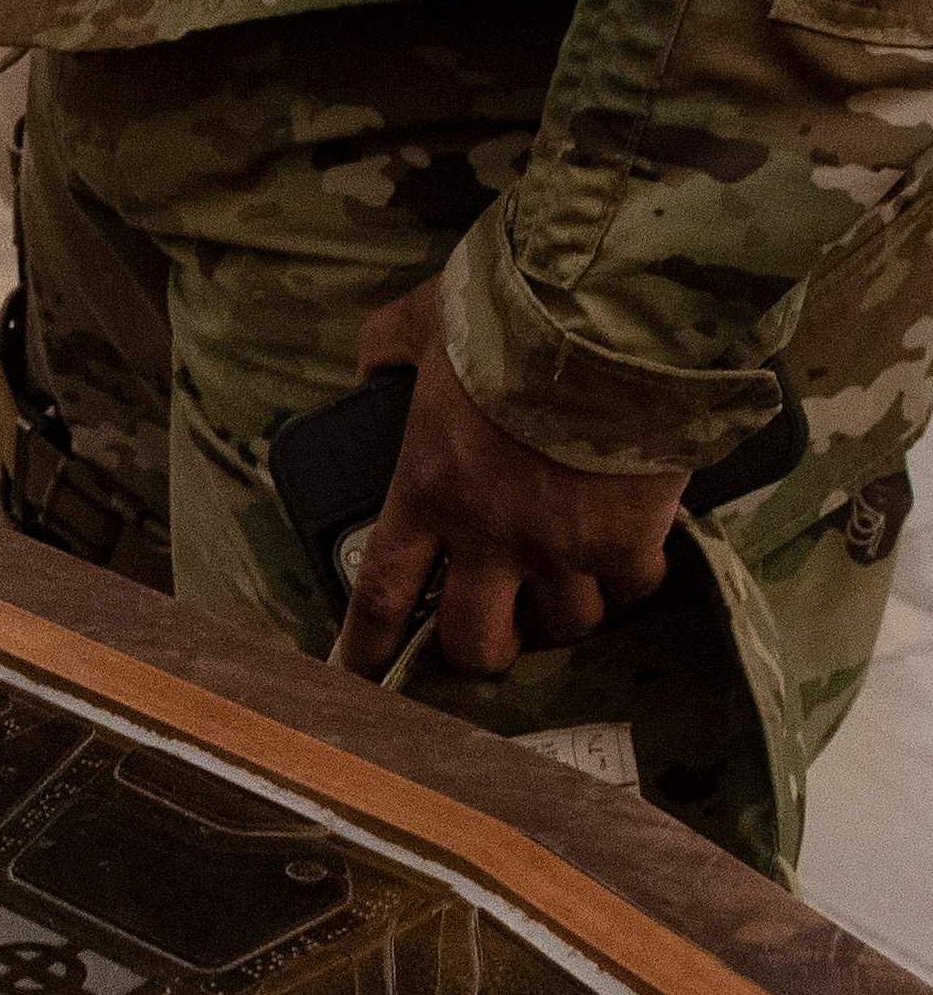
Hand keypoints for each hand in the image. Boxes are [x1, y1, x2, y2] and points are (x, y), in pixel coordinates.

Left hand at [330, 283, 684, 678]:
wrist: (614, 319)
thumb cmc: (513, 316)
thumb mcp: (427, 319)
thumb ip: (390, 345)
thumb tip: (373, 363)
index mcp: (426, 492)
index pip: (383, 595)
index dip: (369, 649)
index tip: (364, 679)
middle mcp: (488, 537)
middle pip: (476, 643)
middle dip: (484, 652)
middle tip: (495, 635)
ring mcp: (562, 547)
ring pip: (563, 625)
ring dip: (563, 613)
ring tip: (569, 588)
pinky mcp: (629, 540)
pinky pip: (631, 588)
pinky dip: (631, 579)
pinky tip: (631, 554)